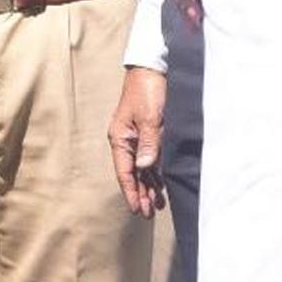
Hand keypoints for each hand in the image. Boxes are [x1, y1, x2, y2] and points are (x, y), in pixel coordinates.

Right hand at [108, 67, 167, 216]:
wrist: (152, 67)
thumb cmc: (148, 90)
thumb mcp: (149, 118)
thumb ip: (149, 143)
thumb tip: (144, 167)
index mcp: (121, 138)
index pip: (125, 173)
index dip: (131, 192)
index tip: (137, 210)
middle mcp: (127, 140)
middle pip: (132, 174)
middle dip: (140, 194)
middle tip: (148, 214)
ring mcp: (137, 137)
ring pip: (142, 168)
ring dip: (149, 185)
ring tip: (156, 204)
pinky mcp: (149, 132)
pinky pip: (150, 158)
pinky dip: (155, 172)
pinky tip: (160, 183)